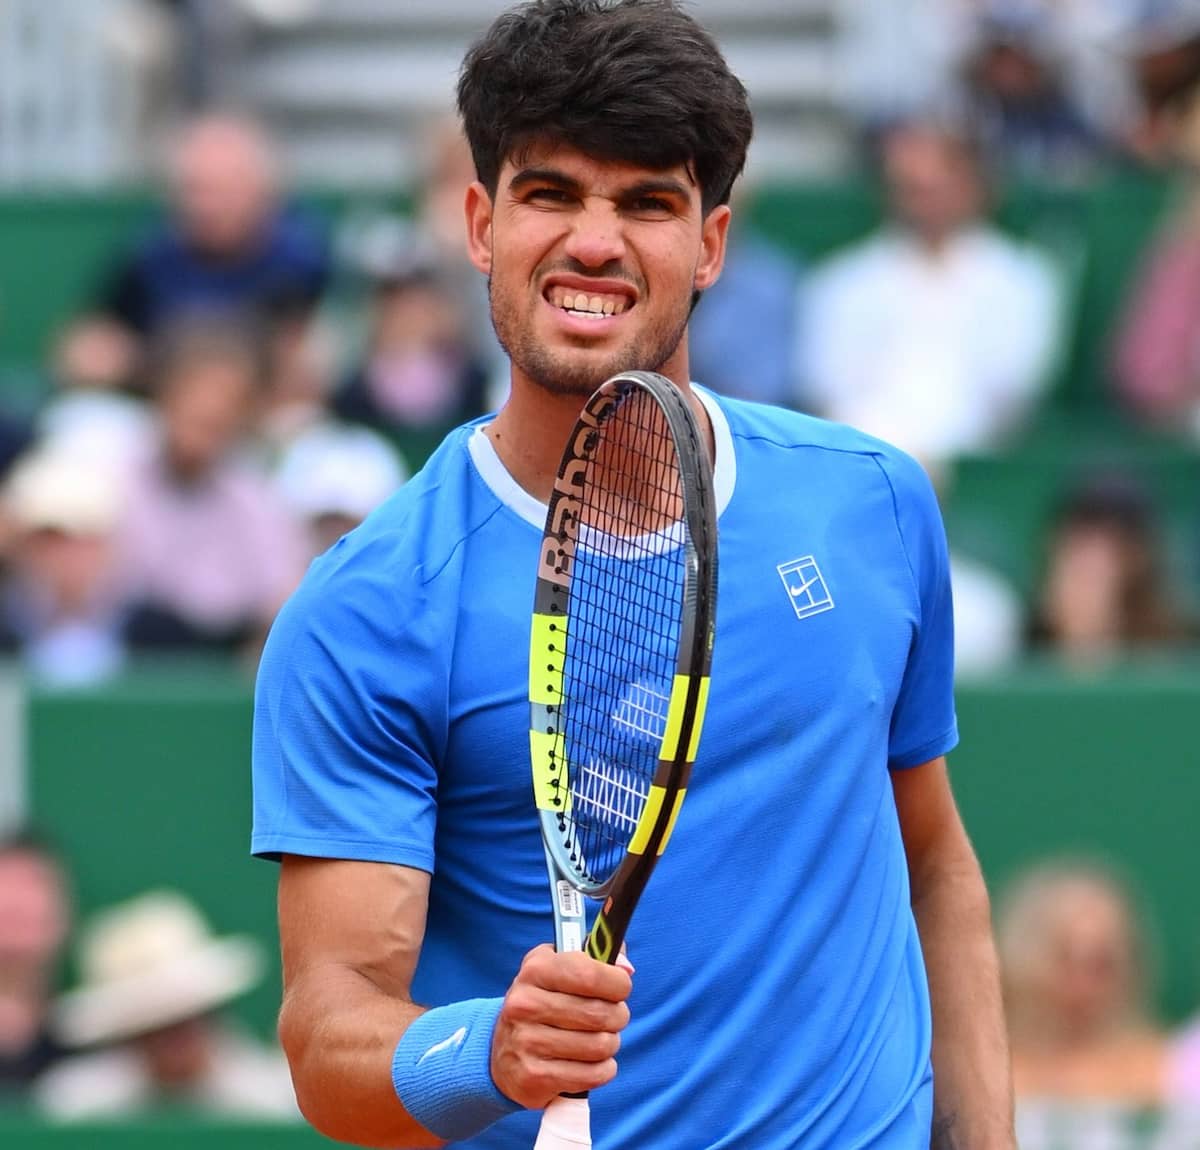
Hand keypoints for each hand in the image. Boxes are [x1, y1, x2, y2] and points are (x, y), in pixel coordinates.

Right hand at [491, 943, 632, 1107]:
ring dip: (611, 1044)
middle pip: (599, 1013)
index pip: (590, 975)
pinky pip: (592, 1075)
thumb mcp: (560, 966)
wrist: (503, 1051)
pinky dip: (603, 1070)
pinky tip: (592, 1062)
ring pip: (600, 1046)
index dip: (617, 983)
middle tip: (614, 1016)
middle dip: (618, 1016)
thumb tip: (626, 969)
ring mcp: (527, 1042)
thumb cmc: (544, 1001)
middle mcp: (526, 1004)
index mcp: (535, 970)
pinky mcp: (533, 1077)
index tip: (621, 988)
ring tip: (600, 1039)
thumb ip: (597, 956)